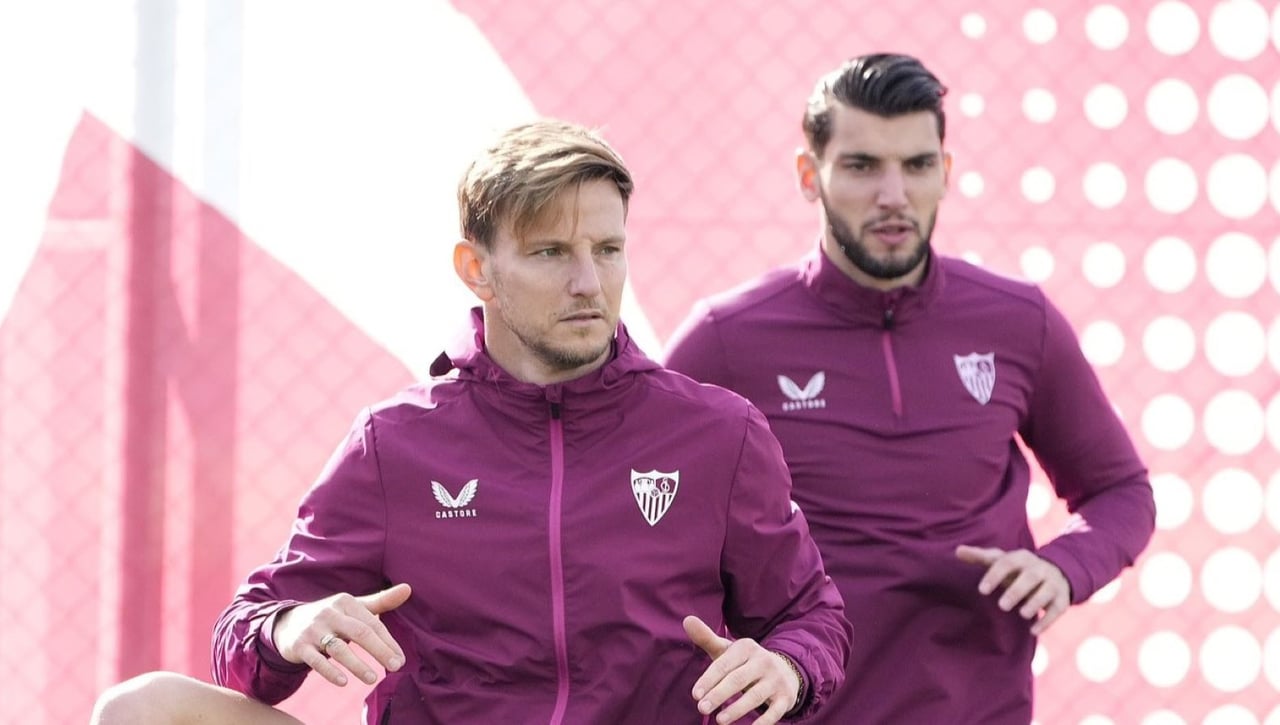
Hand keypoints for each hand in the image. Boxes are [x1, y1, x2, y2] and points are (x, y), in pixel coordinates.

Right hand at [272, 583, 410, 686]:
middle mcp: (330, 613)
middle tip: (396, 666)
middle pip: (359, 632)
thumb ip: (381, 601)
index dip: (388, 642)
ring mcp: (313, 630)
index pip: (372, 623)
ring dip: (357, 665)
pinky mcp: (300, 646)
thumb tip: (408, 588)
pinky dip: (330, 672)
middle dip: (379, 650)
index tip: (401, 659)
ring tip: (372, 679)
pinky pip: (316, 661)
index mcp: (346, 602)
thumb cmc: (332, 616)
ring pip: (338, 648)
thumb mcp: (354, 607)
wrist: (289, 624)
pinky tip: (344, 682)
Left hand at [683, 615, 799, 724]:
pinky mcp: (785, 697)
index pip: (724, 664)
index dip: (709, 680)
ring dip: (737, 709)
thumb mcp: (727, 650)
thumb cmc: (743, 663)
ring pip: (755, 696)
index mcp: (747, 647)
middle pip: (738, 679)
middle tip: (701, 708)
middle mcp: (763, 661)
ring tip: (719, 720)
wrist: (783, 670)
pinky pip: (774, 711)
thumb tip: (686, 619)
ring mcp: (776, 679)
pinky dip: (763, 722)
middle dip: (719, 694)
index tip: (695, 695)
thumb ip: (706, 638)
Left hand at [955, 546, 1069, 634]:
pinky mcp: (1062, 599)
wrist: (1055, 572)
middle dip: (1017, 590)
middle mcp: (1039, 569)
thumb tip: (958, 551)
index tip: (981, 591)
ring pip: (1047, 592)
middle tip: (1002, 606)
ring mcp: (1053, 583)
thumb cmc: (1018, 569)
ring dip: (1035, 603)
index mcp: (1021, 558)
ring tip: (1022, 615)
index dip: (995, 575)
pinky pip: (1057, 610)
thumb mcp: (1001, 560)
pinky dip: (1047, 621)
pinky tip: (1034, 631)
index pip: (1007, 563)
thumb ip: (980, 557)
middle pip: (1030, 577)